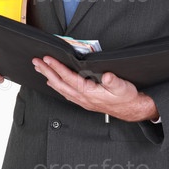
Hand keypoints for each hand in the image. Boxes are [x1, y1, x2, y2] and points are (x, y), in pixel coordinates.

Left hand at [32, 56, 158, 121]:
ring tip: (40, 69)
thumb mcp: (123, 87)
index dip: (57, 68)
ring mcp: (82, 101)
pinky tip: (53, 83)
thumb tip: (107, 77)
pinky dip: (57, 86)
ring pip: (61, 89)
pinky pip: (66, 93)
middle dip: (47, 72)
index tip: (48, 59)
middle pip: (60, 84)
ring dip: (49, 78)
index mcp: (90, 93)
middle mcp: (83, 98)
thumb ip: (114, 82)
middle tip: (36, 62)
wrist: (132, 109)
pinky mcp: (84, 101)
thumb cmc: (127, 97)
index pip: (69, 78)